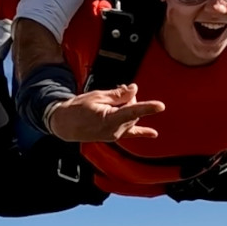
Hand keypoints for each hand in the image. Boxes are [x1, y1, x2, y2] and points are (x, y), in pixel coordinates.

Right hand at [47, 83, 165, 142]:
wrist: (66, 124)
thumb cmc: (78, 108)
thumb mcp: (97, 96)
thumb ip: (118, 94)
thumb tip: (134, 89)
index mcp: (109, 119)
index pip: (132, 111)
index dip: (147, 107)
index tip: (160, 106)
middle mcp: (114, 130)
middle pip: (133, 110)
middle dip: (129, 98)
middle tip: (118, 89)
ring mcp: (115, 135)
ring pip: (132, 117)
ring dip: (129, 107)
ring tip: (113, 101)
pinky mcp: (114, 136)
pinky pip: (131, 134)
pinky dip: (143, 133)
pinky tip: (154, 134)